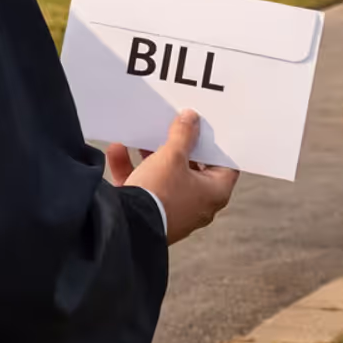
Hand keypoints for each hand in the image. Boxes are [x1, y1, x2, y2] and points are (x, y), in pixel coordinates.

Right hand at [105, 110, 238, 245]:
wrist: (128, 224)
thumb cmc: (160, 193)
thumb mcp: (172, 156)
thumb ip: (183, 135)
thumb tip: (191, 118)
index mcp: (214, 193)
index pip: (224, 165)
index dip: (214, 145)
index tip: (202, 129)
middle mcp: (198, 205)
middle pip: (192, 170)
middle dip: (177, 149)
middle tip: (172, 130)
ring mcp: (174, 211)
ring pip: (166, 178)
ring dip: (152, 158)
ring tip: (141, 139)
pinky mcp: (151, 214)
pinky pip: (144, 188)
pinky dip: (132, 170)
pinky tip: (118, 151)